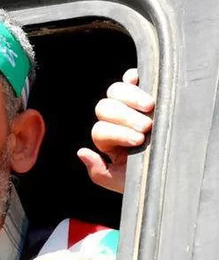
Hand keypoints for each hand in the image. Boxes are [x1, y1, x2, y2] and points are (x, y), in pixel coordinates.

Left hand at [78, 69, 154, 193]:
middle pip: (104, 107)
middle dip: (123, 117)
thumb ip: (99, 172)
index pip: (100, 130)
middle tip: (146, 127)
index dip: (116, 133)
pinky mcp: (145, 93)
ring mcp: (129, 106)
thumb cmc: (149, 179)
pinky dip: (132, 77)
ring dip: (131, 98)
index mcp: (108, 140)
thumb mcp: (121, 182)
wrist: (176, 174)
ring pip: (115, 91)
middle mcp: (115, 121)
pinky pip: (131, 79)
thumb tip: (82, 152)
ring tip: (150, 108)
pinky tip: (139, 79)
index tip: (138, 141)